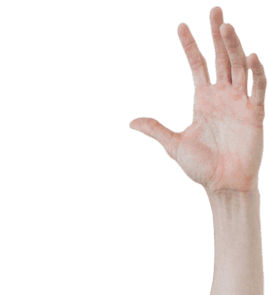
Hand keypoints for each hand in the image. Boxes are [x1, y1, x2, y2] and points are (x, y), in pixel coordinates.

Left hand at [128, 6, 265, 194]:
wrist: (223, 185)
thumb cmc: (200, 168)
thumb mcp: (174, 146)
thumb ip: (156, 130)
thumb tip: (131, 122)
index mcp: (203, 100)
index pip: (197, 65)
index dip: (189, 46)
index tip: (180, 25)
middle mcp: (222, 95)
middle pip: (221, 57)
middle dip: (217, 34)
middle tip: (214, 10)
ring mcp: (239, 101)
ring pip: (238, 65)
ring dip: (233, 46)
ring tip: (226, 26)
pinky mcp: (254, 112)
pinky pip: (258, 87)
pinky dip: (256, 72)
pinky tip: (250, 57)